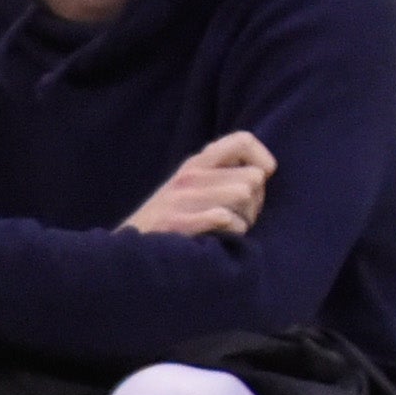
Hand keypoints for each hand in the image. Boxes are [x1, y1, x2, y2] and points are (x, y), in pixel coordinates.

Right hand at [126, 131, 275, 240]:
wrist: (130, 255)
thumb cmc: (175, 222)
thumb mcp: (195, 189)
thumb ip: (224, 174)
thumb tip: (265, 172)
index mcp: (197, 163)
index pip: (243, 140)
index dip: (262, 161)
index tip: (259, 182)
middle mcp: (190, 174)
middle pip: (253, 177)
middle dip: (255, 202)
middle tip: (239, 217)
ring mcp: (181, 197)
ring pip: (244, 195)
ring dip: (245, 219)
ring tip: (228, 229)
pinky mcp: (176, 222)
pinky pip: (226, 218)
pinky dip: (230, 233)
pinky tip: (217, 239)